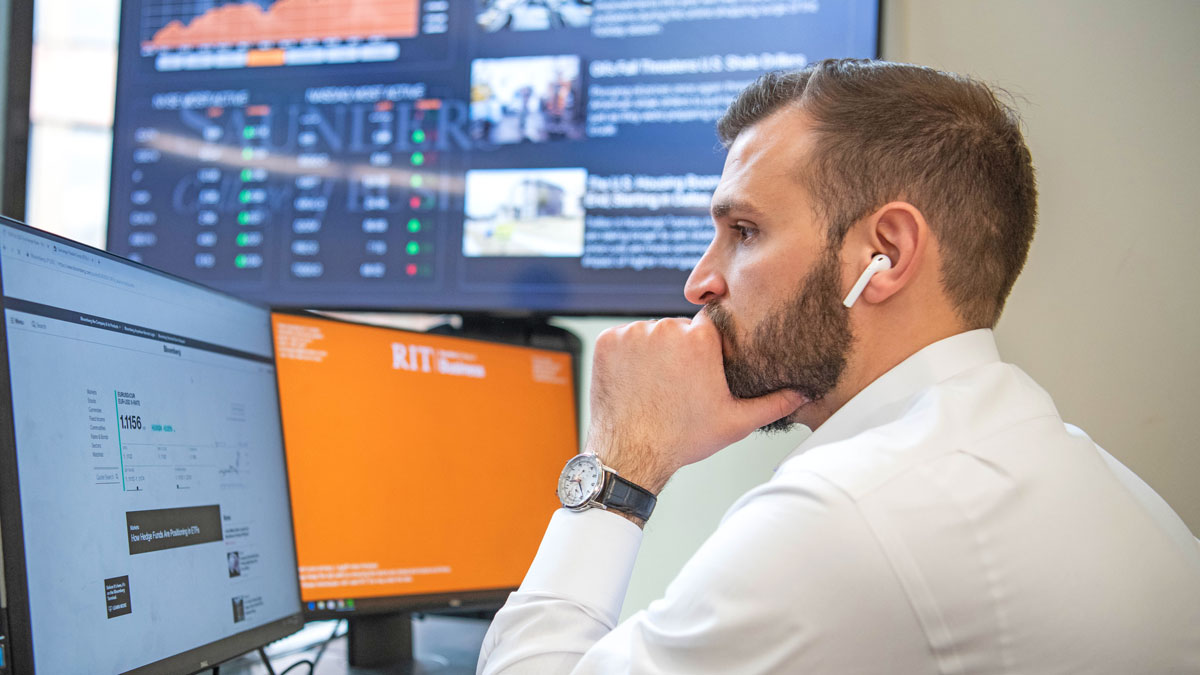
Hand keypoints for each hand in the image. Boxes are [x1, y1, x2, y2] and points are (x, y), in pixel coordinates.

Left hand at [585, 310, 806, 494]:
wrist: (630, 455)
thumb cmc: (681, 439)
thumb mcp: (735, 421)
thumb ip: (773, 403)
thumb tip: (803, 394)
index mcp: (700, 340)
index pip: (709, 327)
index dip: (706, 350)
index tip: (701, 370)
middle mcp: (666, 329)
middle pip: (678, 330)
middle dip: (678, 351)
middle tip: (676, 386)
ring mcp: (633, 334)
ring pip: (649, 334)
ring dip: (651, 353)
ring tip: (653, 387)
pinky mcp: (607, 341)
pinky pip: (621, 339)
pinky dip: (624, 356)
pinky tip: (633, 382)